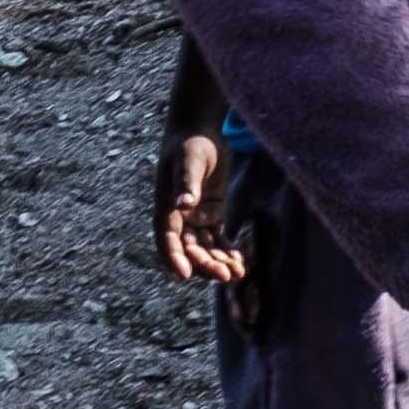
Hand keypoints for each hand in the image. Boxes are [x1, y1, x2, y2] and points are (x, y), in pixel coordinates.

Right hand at [154, 132, 245, 286]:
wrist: (200, 131)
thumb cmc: (190, 143)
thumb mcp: (189, 161)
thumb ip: (186, 183)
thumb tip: (183, 206)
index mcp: (166, 206)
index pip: (167, 239)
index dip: (174, 257)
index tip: (185, 274)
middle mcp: (179, 217)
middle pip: (190, 248)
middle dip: (205, 264)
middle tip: (225, 276)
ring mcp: (196, 217)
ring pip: (206, 248)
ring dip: (219, 262)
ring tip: (238, 274)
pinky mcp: (213, 213)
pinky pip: (219, 239)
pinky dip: (228, 252)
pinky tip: (241, 264)